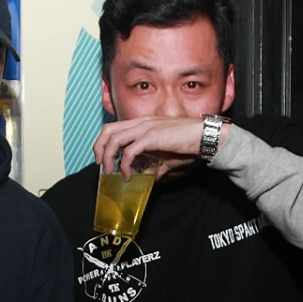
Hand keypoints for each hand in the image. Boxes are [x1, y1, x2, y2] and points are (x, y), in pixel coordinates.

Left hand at [93, 116, 229, 178]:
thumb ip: (155, 165)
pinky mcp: (152, 137)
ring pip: (114, 140)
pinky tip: (128, 175)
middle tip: (101, 165)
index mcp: (142, 123)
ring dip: (108, 158)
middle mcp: (141, 122)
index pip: (113, 127)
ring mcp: (145, 128)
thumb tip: (149, 178)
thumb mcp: (167, 156)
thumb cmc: (188, 143)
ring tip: (111, 172)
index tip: (103, 159)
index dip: (103, 142)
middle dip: (99, 148)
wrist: (203, 136)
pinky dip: (125, 165)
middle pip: (108, 130)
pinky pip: (129, 152)